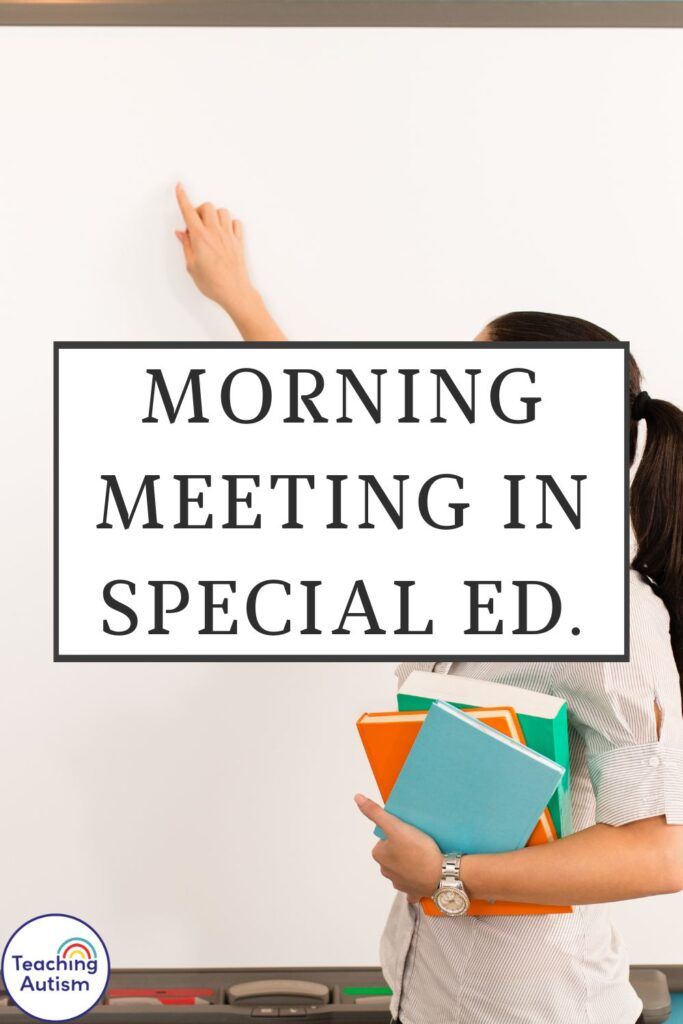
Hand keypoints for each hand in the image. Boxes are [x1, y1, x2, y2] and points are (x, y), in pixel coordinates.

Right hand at [174, 183, 285, 340]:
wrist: (234, 292)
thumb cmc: (212, 283)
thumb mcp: (192, 266)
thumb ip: (186, 246)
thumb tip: (181, 233)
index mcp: (200, 237)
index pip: (188, 211)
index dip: (182, 197)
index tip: (179, 187)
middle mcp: (215, 233)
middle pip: (207, 206)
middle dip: (199, 210)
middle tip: (195, 224)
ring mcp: (229, 236)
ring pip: (223, 211)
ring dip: (215, 215)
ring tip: (210, 228)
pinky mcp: (239, 242)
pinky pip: (236, 222)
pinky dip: (229, 223)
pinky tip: (224, 232)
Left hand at [355, 793, 441, 903]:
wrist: (442, 874)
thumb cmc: (418, 850)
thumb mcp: (395, 826)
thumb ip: (376, 812)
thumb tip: (358, 798)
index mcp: (379, 855)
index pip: (386, 838)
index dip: (398, 832)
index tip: (409, 831)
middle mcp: (386, 871)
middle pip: (394, 852)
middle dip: (403, 847)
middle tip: (418, 841)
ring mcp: (400, 883)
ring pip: (403, 868)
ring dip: (410, 862)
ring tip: (424, 853)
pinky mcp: (414, 892)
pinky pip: (413, 884)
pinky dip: (417, 879)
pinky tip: (425, 872)